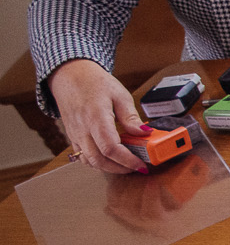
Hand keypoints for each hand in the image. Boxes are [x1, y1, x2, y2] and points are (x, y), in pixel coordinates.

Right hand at [48, 58, 147, 172]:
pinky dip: (98, 163)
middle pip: (99, 159)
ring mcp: (75, 134)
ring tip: (127, 165)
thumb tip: (145, 133)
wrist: (69, 75)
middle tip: (137, 167)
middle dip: (120, 169)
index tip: (142, 164)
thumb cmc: (94, 82)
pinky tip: (112, 159)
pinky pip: (83, 156)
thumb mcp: (120, 95)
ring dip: (109, 168)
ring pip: (89, 161)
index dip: (127, 160)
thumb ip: (131, 117)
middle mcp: (82, 128)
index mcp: (95, 117)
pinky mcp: (73, 136)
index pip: (110, 147)